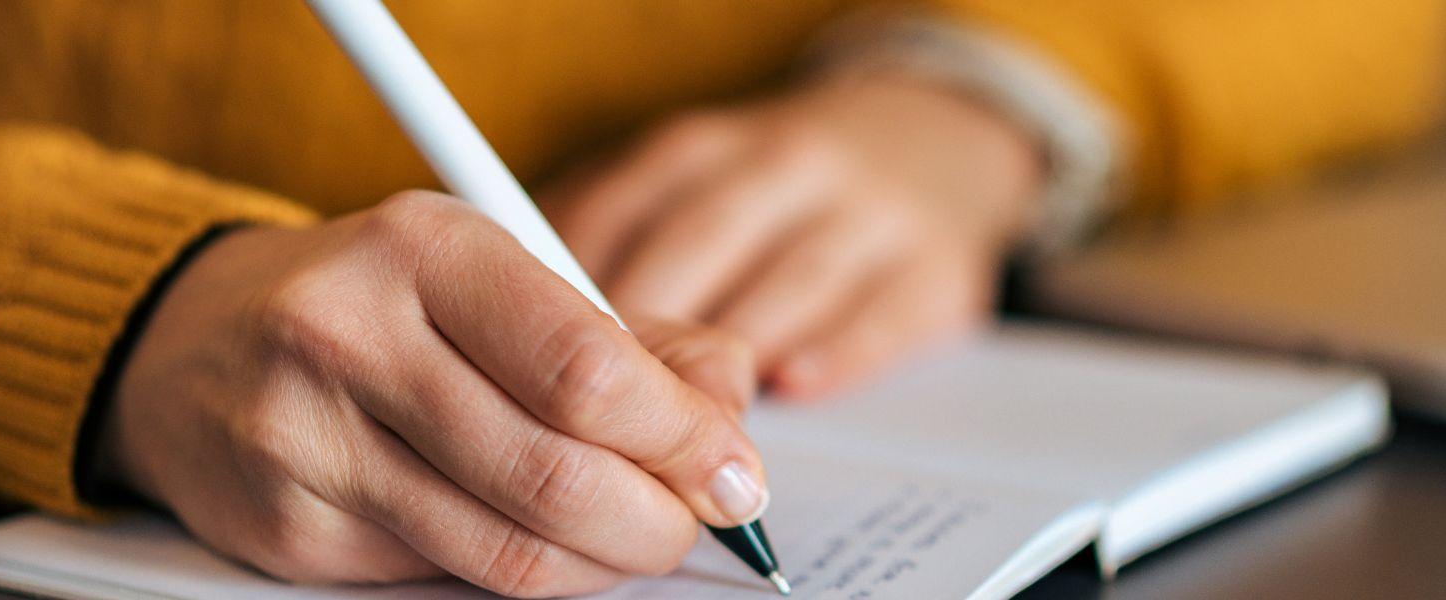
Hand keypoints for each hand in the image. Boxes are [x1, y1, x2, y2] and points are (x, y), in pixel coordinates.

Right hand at [100, 191, 765, 596]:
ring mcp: (308, 440)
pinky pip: (446, 579)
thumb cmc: (378, 301)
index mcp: (425, 247)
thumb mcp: (501, 276)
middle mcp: (351, 335)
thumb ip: (630, 336)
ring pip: (507, 549)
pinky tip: (537, 536)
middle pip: (556, 473)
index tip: (733, 469)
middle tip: (695, 520)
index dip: (683, 438)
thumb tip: (729, 406)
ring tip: (633, 535)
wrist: (190, 342)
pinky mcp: (288, 530)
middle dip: (658, 519)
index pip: (586, 368)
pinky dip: (522, 571)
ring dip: (602, 561)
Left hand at [544, 76, 1044, 397]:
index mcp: (701, 150)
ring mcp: (868, 214)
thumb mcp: (689, 189)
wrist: (933, 142)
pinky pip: (882, 312)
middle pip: (698, 246)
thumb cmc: (773, 196)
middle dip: (645, 338)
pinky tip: (793, 385)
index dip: (571, 295)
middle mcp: (783, 166)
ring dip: (732, 355)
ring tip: (684, 430)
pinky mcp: (937, 268)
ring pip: (788, 280)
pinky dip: (834, 351)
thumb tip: (508, 335)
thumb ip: (609, 247)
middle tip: (600, 420)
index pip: (619, 213)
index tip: (532, 365)